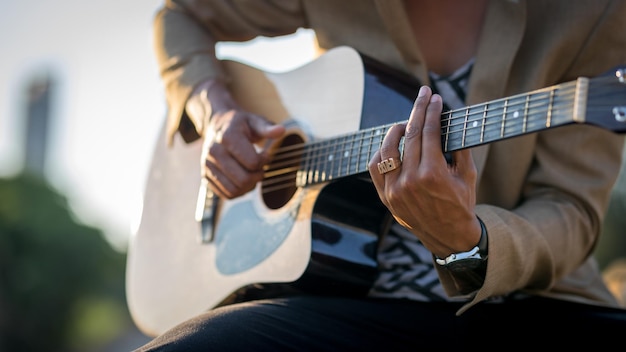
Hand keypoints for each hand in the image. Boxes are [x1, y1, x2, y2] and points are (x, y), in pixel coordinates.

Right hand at [188, 80, 285, 198]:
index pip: (252, 162)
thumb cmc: (240, 125)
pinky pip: (226, 194)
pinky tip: (243, 179)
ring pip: (235, 190)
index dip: (264, 161)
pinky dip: (239, 192)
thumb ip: (267, 128)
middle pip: (243, 180)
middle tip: (260, 167)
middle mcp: (214, 152)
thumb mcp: (255, 121)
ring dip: (249, 186)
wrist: (217, 126)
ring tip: (252, 173)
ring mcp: (208, 165)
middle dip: (258, 176)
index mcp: (227, 136)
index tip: (264, 154)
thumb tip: (281, 130)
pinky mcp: (206, 176)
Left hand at [368, 86, 480, 257]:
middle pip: (409, 135)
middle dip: (417, 110)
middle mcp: (410, 181)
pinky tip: (391, 145)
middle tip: (422, 95)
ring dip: (396, 130)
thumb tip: (450, 119)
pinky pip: (375, 167)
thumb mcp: (468, 175)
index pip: (428, 132)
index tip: (434, 97)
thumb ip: (459, 146)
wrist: (448, 236)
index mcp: (433, 174)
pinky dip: (381, 152)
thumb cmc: (461, 203)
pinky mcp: (385, 197)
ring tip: (406, 123)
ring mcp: (394, 190)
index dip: (431, 111)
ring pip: (387, 149)